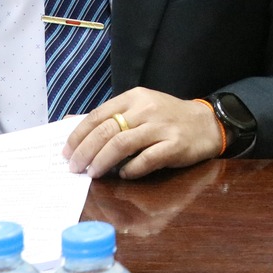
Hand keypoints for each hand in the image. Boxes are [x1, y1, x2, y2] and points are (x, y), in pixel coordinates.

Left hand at [61, 88, 223, 179]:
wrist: (206, 123)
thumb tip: (69, 123)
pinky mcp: (175, 145)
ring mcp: (161, 127)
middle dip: (85, 152)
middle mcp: (146, 109)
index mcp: (134, 98)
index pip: (98, 115)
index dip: (78, 136)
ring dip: (102, 161)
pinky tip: (124, 175)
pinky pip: (147, 159)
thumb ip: (108, 116)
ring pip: (122, 144)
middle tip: (75, 168)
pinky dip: (131, 169)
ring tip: (92, 173)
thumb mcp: (138, 108)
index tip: (66, 153)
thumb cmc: (166, 118)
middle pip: (106, 131)